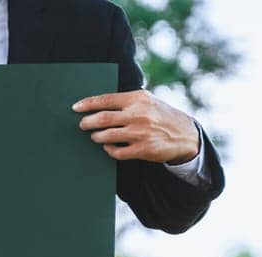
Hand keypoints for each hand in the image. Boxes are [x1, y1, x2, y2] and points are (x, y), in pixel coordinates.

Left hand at [74, 90, 200, 163]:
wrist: (185, 134)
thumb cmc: (160, 115)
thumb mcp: (147, 101)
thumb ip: (126, 101)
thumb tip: (98, 105)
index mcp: (138, 99)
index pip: (106, 100)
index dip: (87, 104)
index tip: (75, 107)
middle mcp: (138, 114)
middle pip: (102, 119)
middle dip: (87, 122)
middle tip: (82, 125)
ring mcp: (140, 133)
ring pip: (106, 136)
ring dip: (96, 137)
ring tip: (95, 136)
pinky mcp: (143, 150)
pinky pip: (116, 152)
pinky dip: (109, 150)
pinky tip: (108, 147)